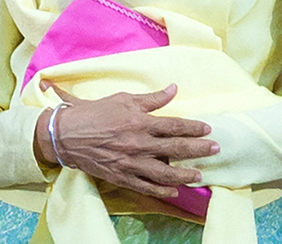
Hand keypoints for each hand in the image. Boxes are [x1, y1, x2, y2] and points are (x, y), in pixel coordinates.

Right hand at [37, 82, 217, 198]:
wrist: (66, 134)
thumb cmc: (93, 113)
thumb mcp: (122, 99)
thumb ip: (150, 98)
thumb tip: (173, 89)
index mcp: (139, 121)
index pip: (174, 125)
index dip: (193, 127)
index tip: (207, 128)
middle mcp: (138, 143)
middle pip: (175, 149)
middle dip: (198, 149)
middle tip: (215, 149)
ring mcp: (130, 163)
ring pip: (165, 173)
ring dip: (185, 174)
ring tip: (199, 174)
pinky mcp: (122, 176)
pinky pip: (146, 187)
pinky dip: (162, 190)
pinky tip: (174, 191)